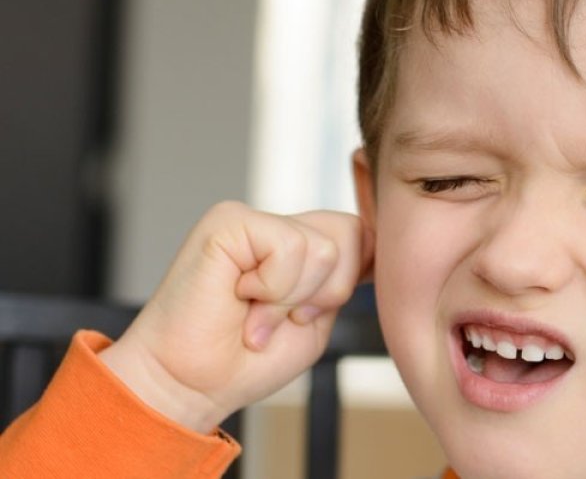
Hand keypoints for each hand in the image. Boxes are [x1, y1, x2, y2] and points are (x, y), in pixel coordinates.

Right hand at [99, 201, 373, 431]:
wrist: (190, 385)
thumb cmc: (248, 361)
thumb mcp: (316, 319)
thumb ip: (343, 278)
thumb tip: (375, 240)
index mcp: (300, 247)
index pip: (362, 235)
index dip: (352, 278)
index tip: (310, 315)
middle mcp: (277, 226)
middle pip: (352, 233)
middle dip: (328, 293)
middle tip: (283, 320)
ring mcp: (253, 220)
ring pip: (323, 246)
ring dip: (291, 299)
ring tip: (254, 316)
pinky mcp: (229, 221)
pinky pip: (289, 246)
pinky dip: (273, 289)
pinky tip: (239, 297)